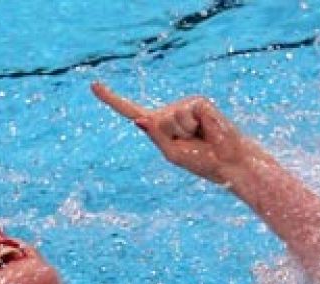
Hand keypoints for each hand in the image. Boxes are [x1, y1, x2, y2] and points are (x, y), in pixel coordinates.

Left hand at [91, 82, 258, 185]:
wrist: (227, 161)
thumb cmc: (200, 160)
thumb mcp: (171, 152)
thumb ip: (155, 136)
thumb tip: (138, 120)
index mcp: (158, 125)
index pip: (130, 110)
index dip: (111, 99)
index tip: (93, 85)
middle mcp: (169, 111)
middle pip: (153, 121)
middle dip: (170, 138)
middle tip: (191, 144)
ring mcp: (184, 104)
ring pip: (167, 118)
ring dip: (183, 133)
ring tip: (199, 137)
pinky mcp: (197, 101)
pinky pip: (182, 114)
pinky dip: (191, 126)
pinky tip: (204, 129)